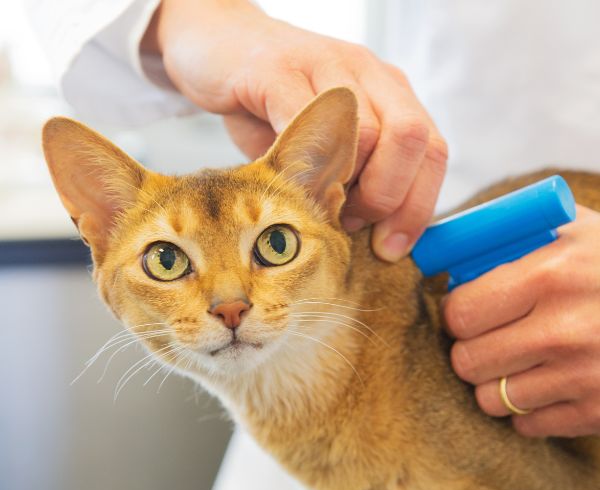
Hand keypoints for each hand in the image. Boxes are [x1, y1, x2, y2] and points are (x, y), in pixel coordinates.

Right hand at [142, 0, 446, 260]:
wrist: (220, 45)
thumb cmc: (273, 105)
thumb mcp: (323, 146)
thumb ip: (350, 182)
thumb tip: (370, 237)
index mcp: (389, 94)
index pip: (432, 152)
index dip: (417, 208)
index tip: (389, 248)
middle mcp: (369, 74)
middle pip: (413, 139)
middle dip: (387, 199)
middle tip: (351, 224)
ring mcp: (327, 66)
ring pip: (367, 134)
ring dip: (345, 187)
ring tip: (317, 203)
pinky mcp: (279, 70)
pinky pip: (307, 122)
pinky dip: (303, 165)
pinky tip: (288, 180)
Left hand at [443, 205, 599, 437]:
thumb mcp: (574, 231)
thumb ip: (511, 241)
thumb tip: (450, 264)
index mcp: (553, 274)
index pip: (460, 314)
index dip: (456, 313)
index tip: (466, 311)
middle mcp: (566, 330)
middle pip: (467, 361)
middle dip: (470, 349)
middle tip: (488, 338)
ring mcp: (586, 376)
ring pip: (490, 400)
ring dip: (495, 382)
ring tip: (519, 360)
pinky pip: (527, 426)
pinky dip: (528, 409)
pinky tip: (548, 383)